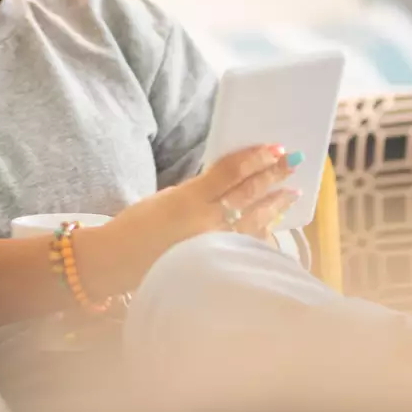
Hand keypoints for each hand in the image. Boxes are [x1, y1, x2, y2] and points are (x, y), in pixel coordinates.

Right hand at [81, 145, 302, 293]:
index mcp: (189, 200)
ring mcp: (215, 246)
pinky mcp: (217, 263)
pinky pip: (248, 243)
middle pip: (248, 193)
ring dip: (275, 204)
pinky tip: (272, 223)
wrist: (118, 263)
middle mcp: (206, 223)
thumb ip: (197, 190)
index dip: (254, 158)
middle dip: (273, 175)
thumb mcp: (164, 198)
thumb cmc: (135, 227)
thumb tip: (226, 184)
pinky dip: (262, 231)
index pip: (230, 173)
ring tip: (292, 192)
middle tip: (293, 160)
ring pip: (255, 220)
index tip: (273, 148)